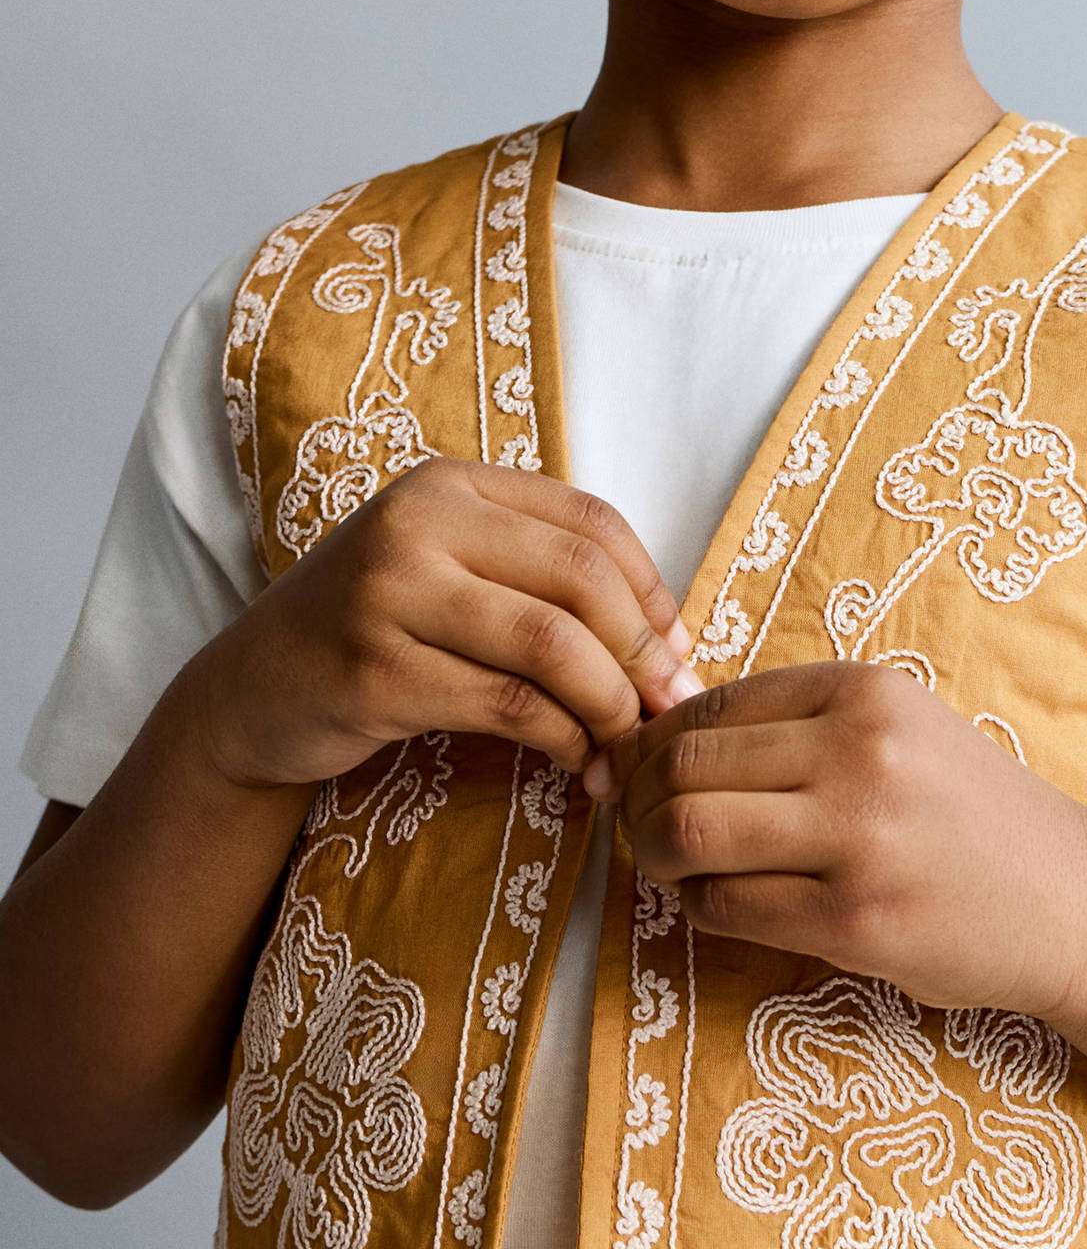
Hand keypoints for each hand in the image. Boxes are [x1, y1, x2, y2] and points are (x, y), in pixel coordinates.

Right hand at [193, 459, 697, 795]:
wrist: (249, 696)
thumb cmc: (376, 636)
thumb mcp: (452, 578)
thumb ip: (544, 586)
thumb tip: (675, 647)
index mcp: (450, 485)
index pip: (591, 523)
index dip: (651, 594)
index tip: (675, 657)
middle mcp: (416, 522)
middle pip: (581, 579)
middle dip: (642, 655)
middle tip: (666, 712)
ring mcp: (386, 594)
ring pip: (551, 644)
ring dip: (609, 706)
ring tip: (625, 747)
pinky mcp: (373, 672)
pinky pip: (506, 705)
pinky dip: (562, 739)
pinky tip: (576, 763)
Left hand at [604, 661, 1086, 1015]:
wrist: (1068, 899)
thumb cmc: (967, 817)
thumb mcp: (897, 734)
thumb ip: (795, 726)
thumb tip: (657, 732)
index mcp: (865, 692)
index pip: (706, 704)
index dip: (651, 744)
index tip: (643, 775)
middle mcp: (862, 751)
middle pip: (681, 766)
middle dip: (635, 801)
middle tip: (639, 827)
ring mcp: (859, 836)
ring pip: (687, 832)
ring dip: (655, 856)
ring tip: (672, 866)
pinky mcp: (855, 918)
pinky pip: (723, 905)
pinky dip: (700, 906)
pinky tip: (725, 904)